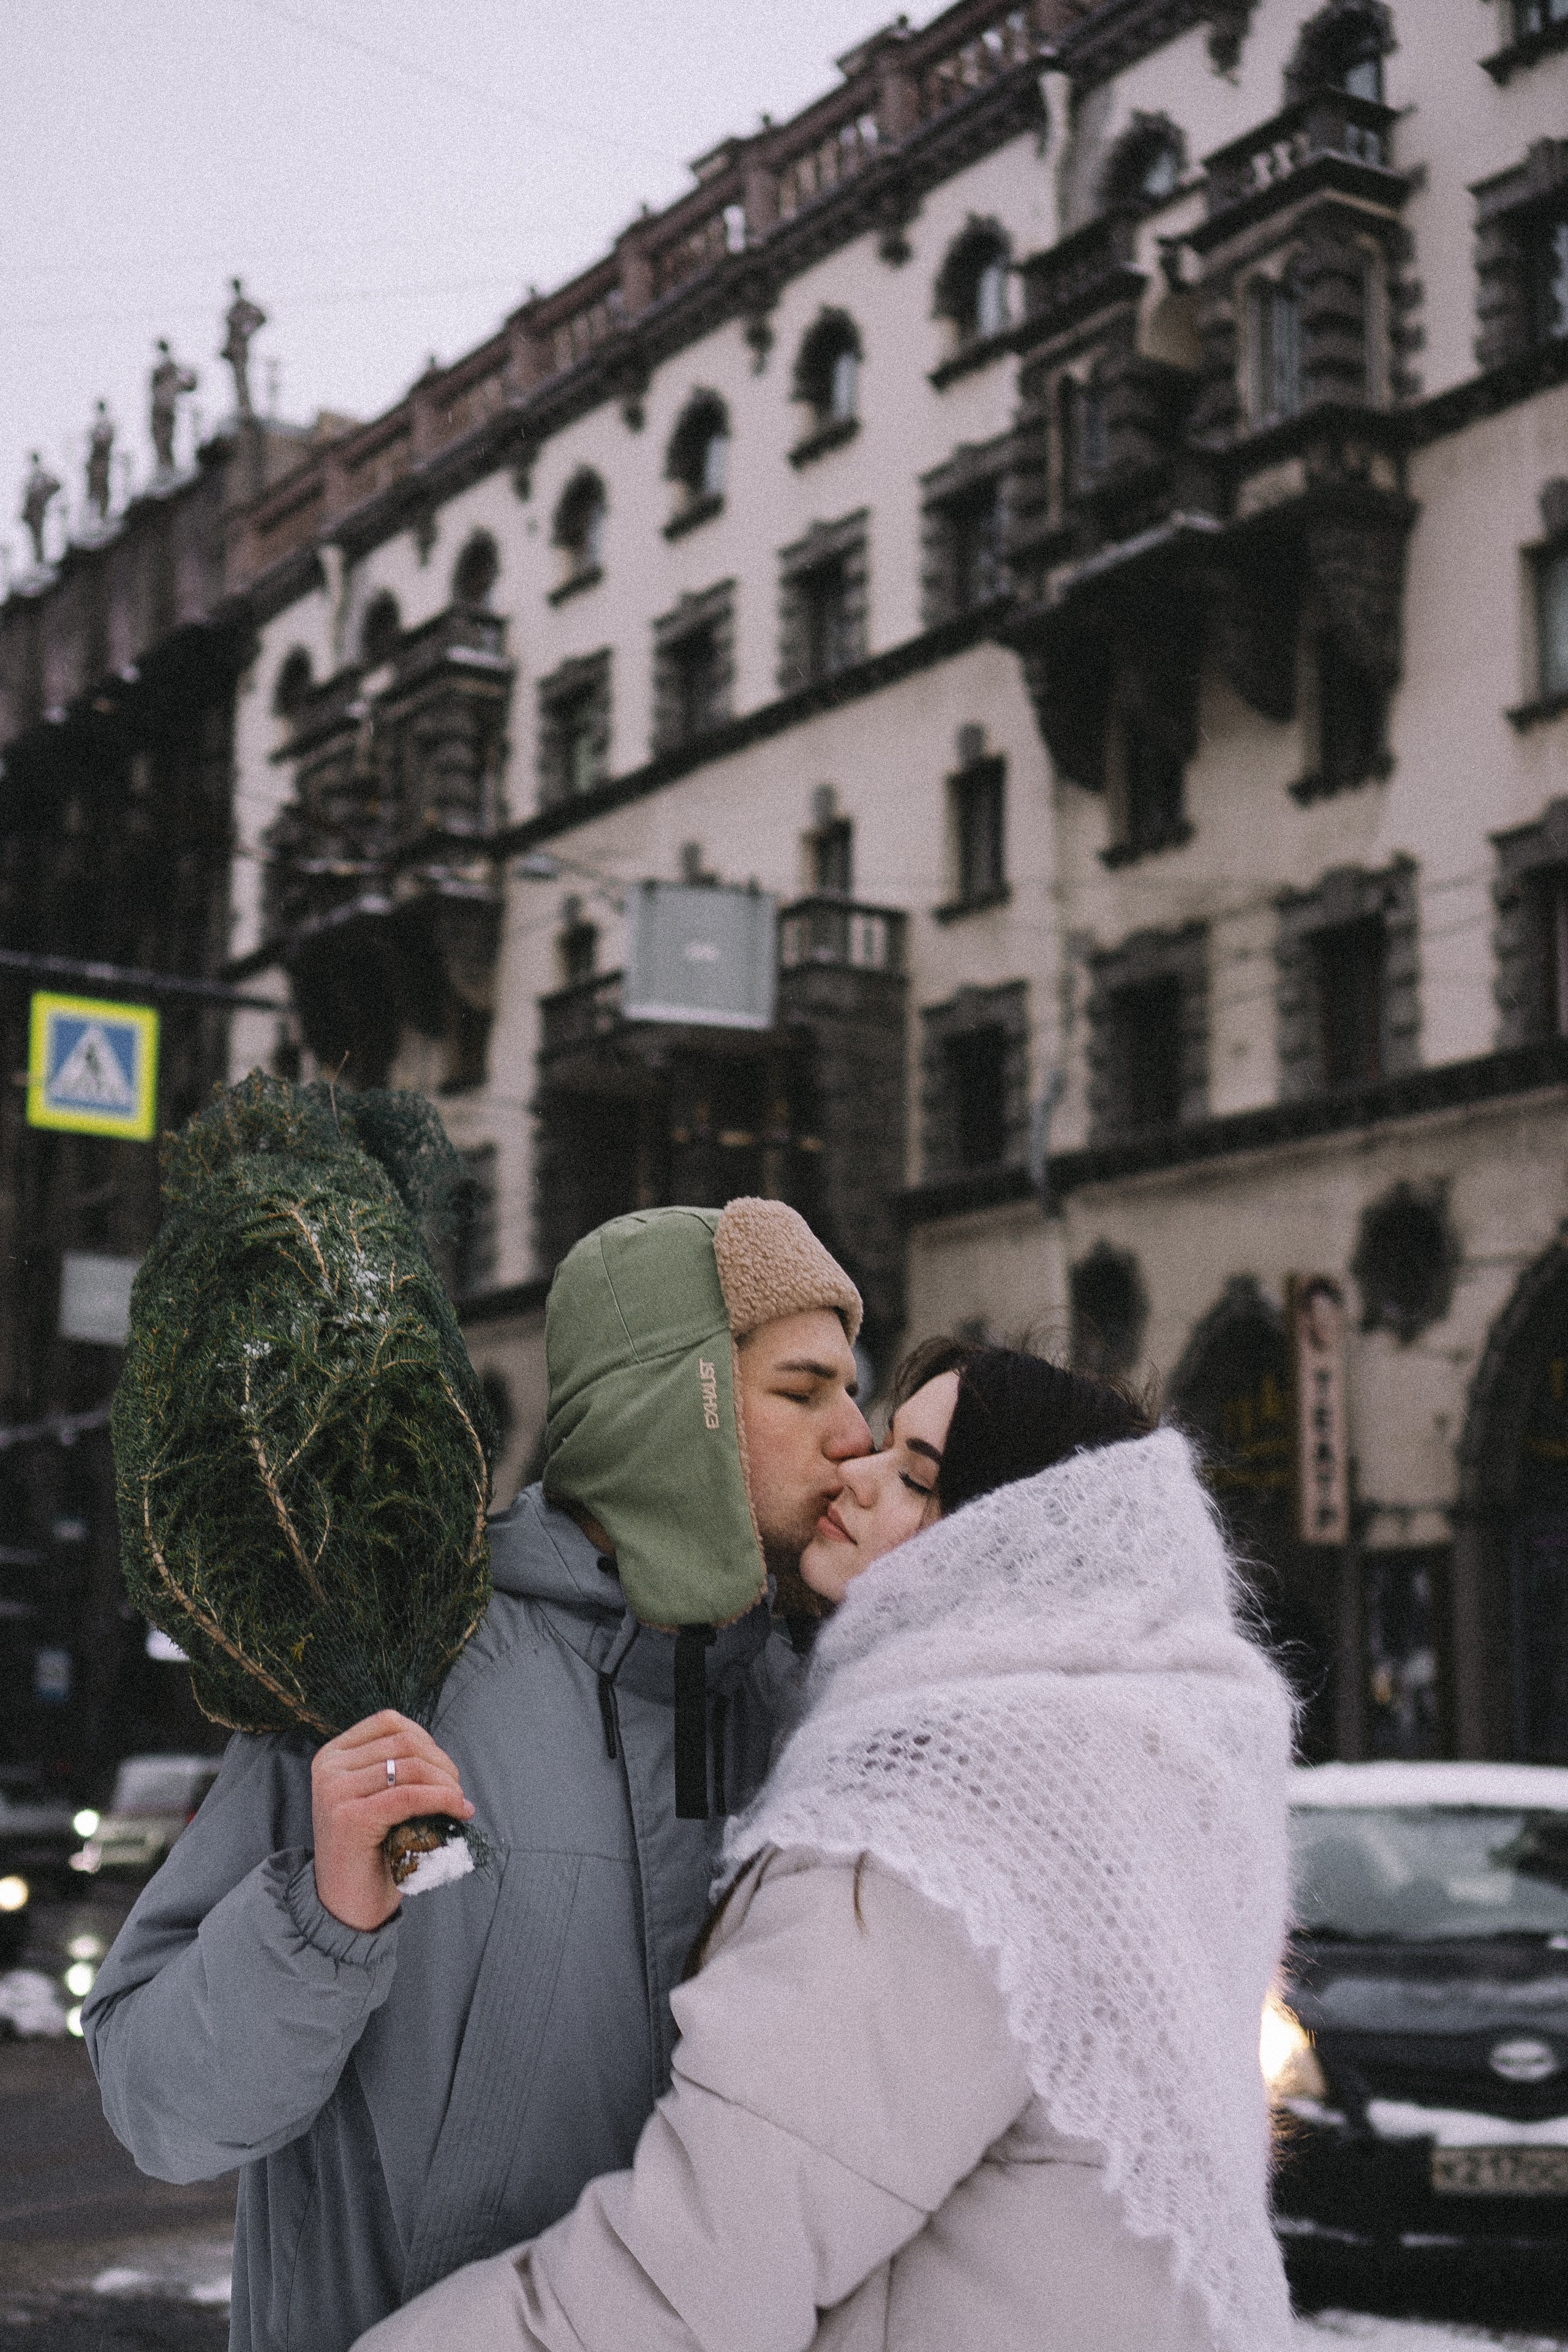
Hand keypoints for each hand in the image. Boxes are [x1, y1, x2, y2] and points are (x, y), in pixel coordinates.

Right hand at [311, 1711, 473, 1930]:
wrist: (344, 1907)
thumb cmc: (369, 1853)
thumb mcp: (375, 1799)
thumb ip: (394, 1771)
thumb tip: (442, 1760)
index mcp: (332, 1756)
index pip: (388, 1722)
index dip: (426, 1739)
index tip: (444, 1768)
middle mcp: (329, 1768)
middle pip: (404, 1742)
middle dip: (442, 1764)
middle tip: (457, 1791)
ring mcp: (335, 1791)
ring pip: (411, 1767)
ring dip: (447, 1784)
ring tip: (459, 1803)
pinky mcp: (351, 1818)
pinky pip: (410, 1796)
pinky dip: (442, 1799)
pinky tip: (458, 1811)